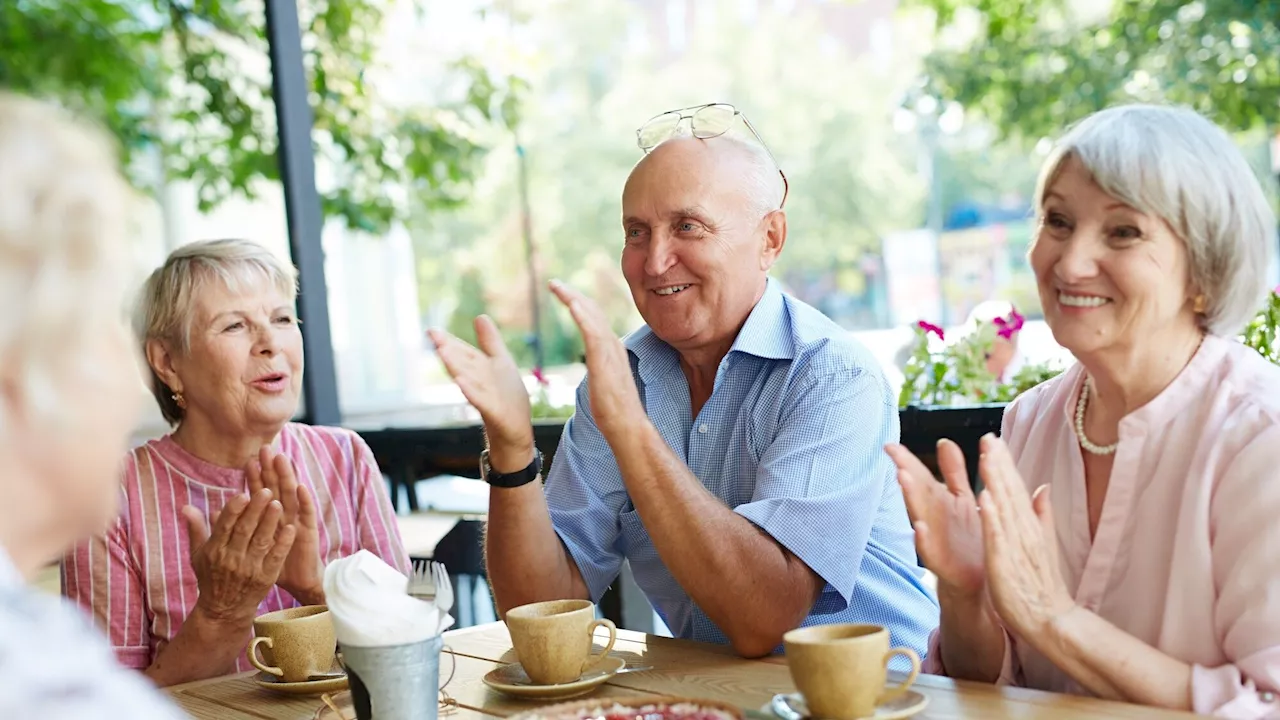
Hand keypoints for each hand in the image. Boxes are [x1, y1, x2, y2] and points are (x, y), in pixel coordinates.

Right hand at [183, 489, 296, 625]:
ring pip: (261, 541)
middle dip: (256, 510)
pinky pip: (275, 558)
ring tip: (278, 504)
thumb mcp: (198, 555)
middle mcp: (231, 559)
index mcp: (215, 551)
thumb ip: (196, 529)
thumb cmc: (211, 577)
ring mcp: (249, 569)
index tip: (243, 494)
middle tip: (266, 491)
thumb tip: (186, 506)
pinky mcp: (265, 578)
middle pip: (245, 531)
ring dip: (270, 522)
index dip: (234, 510)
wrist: (224, 610)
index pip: (224, 526)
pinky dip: (283, 543)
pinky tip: (290, 529)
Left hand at [248, 447, 322, 603]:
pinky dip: (305, 500)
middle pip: (276, 487)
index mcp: (269, 517)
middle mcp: (284, 515)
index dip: (255, 478)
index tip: (247, 462)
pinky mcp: (308, 531)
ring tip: (282, 459)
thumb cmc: (270, 564)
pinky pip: (307, 514)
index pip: (260, 493)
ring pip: (291, 495)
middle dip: (270, 469)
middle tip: (265, 450)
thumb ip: (234, 526)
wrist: (296, 582)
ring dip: (287, 477)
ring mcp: (297, 521)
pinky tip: (301, 487)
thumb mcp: (249, 545)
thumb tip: (215, 511)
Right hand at [428, 316, 533, 452]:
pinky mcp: (494, 412)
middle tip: (432, 336)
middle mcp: (478, 382)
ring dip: (455, 367)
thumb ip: (490, 341)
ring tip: (442, 352)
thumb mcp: (501, 363)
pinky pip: (481, 401)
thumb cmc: (507, 397)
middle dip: (448, 350)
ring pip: (468, 380)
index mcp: (480, 369)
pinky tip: (460, 382)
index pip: (462, 353)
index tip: (432, 331)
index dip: (449, 341)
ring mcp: (484, 398)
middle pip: (462, 364)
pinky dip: (471, 391)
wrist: (515, 430)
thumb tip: (479, 316)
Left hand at [548, 280, 645, 438]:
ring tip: (556, 286)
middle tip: (553, 283)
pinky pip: (593, 333)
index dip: (579, 303)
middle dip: (573, 294)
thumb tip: (596, 363)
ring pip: (592, 316)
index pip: (594, 318)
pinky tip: (571, 304)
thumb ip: (601, 365)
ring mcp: (610, 352)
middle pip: (592, 311)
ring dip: (573, 298)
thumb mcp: (604, 379)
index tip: (563, 293)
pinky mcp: (604, 362)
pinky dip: (583, 316)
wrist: (626, 426)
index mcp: (611, 348)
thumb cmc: (614, 409)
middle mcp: (612, 344)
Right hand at [886, 439, 985, 597]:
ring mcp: (935, 540)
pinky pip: (930, 551)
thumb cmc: (968, 541)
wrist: (977, 583)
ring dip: (910, 497)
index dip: (907, 459)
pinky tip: (918, 528)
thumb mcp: (962, 500)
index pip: (921, 476)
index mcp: (940, 501)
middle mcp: (933, 518)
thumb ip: (953, 472)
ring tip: (902, 477)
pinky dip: (923, 540)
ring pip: (920, 515)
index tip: (890, 445)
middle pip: (917, 491)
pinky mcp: (942, 564)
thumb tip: (944, 442)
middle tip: (893, 453)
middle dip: (906, 471)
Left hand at [976, 435, 1075, 637]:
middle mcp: (1024, 531)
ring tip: (985, 456)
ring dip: (995, 481)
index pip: (1016, 489)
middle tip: (988, 436)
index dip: (1004, 463)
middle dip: (999, 463)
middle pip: (1011, 492)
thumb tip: (1043, 487)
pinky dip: (992, 518)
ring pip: (1004, 508)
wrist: (1052, 620)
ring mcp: (1016, 546)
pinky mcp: (1006, 564)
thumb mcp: (1043, 544)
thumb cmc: (1042, 584)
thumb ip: (1042, 514)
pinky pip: (998, 538)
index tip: (993, 439)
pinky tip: (983, 499)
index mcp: (1029, 526)